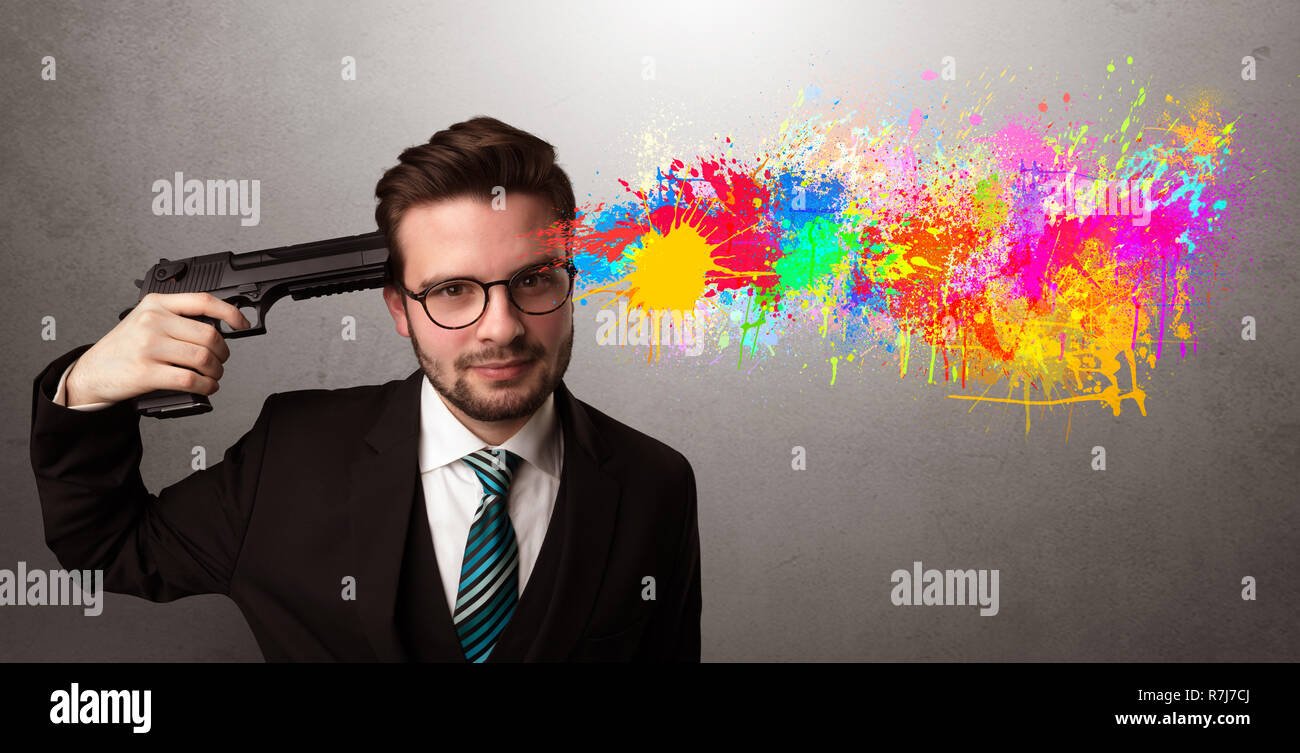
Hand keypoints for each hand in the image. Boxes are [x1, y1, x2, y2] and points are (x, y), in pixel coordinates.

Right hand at [64, 293, 251, 406]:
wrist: (90, 372)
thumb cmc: (122, 348)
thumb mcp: (144, 320)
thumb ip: (175, 318)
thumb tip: (217, 326)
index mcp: (155, 303)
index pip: (203, 301)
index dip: (230, 312)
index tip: (241, 324)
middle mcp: (152, 321)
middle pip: (209, 335)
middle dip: (223, 353)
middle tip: (220, 361)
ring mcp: (148, 346)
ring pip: (203, 358)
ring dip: (216, 372)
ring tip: (213, 376)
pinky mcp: (146, 372)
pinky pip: (190, 379)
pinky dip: (206, 386)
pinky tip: (207, 387)